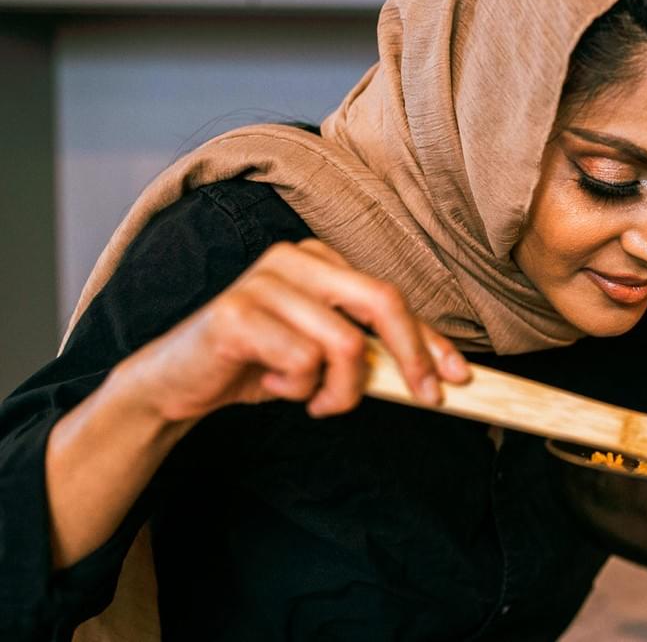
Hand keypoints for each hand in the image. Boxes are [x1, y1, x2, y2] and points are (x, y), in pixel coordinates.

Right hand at [112, 238, 469, 422]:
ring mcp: (264, 281)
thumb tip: (435, 374)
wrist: (175, 384)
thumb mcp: (321, 354)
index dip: (431, 338)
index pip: (392, 296)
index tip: (459, 378)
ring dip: (339, 391)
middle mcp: (295, 259)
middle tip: (424, 397)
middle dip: (413, 356)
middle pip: (383, 301)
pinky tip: (273, 386)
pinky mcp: (237, 313)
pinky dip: (297, 390)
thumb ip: (368, 352)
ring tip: (313, 401)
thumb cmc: (255, 365)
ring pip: (346, 344)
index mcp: (320, 260)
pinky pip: (303, 361)